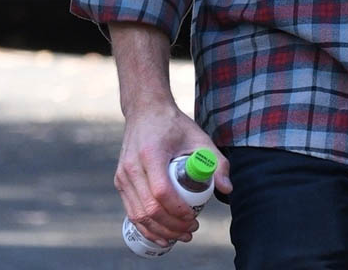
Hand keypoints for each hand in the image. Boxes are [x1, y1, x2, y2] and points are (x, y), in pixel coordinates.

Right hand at [116, 100, 229, 247]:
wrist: (145, 111)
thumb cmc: (174, 125)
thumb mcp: (199, 137)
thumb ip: (216, 162)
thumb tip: (227, 189)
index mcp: (151, 153)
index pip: (162, 191)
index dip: (178, 210)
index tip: (194, 217)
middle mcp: (132, 167)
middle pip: (149, 209)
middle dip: (172, 226)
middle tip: (191, 230)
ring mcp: (122, 176)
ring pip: (138, 215)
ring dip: (159, 231)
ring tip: (180, 236)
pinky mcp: (120, 182)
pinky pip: (131, 212)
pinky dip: (146, 227)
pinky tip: (162, 234)